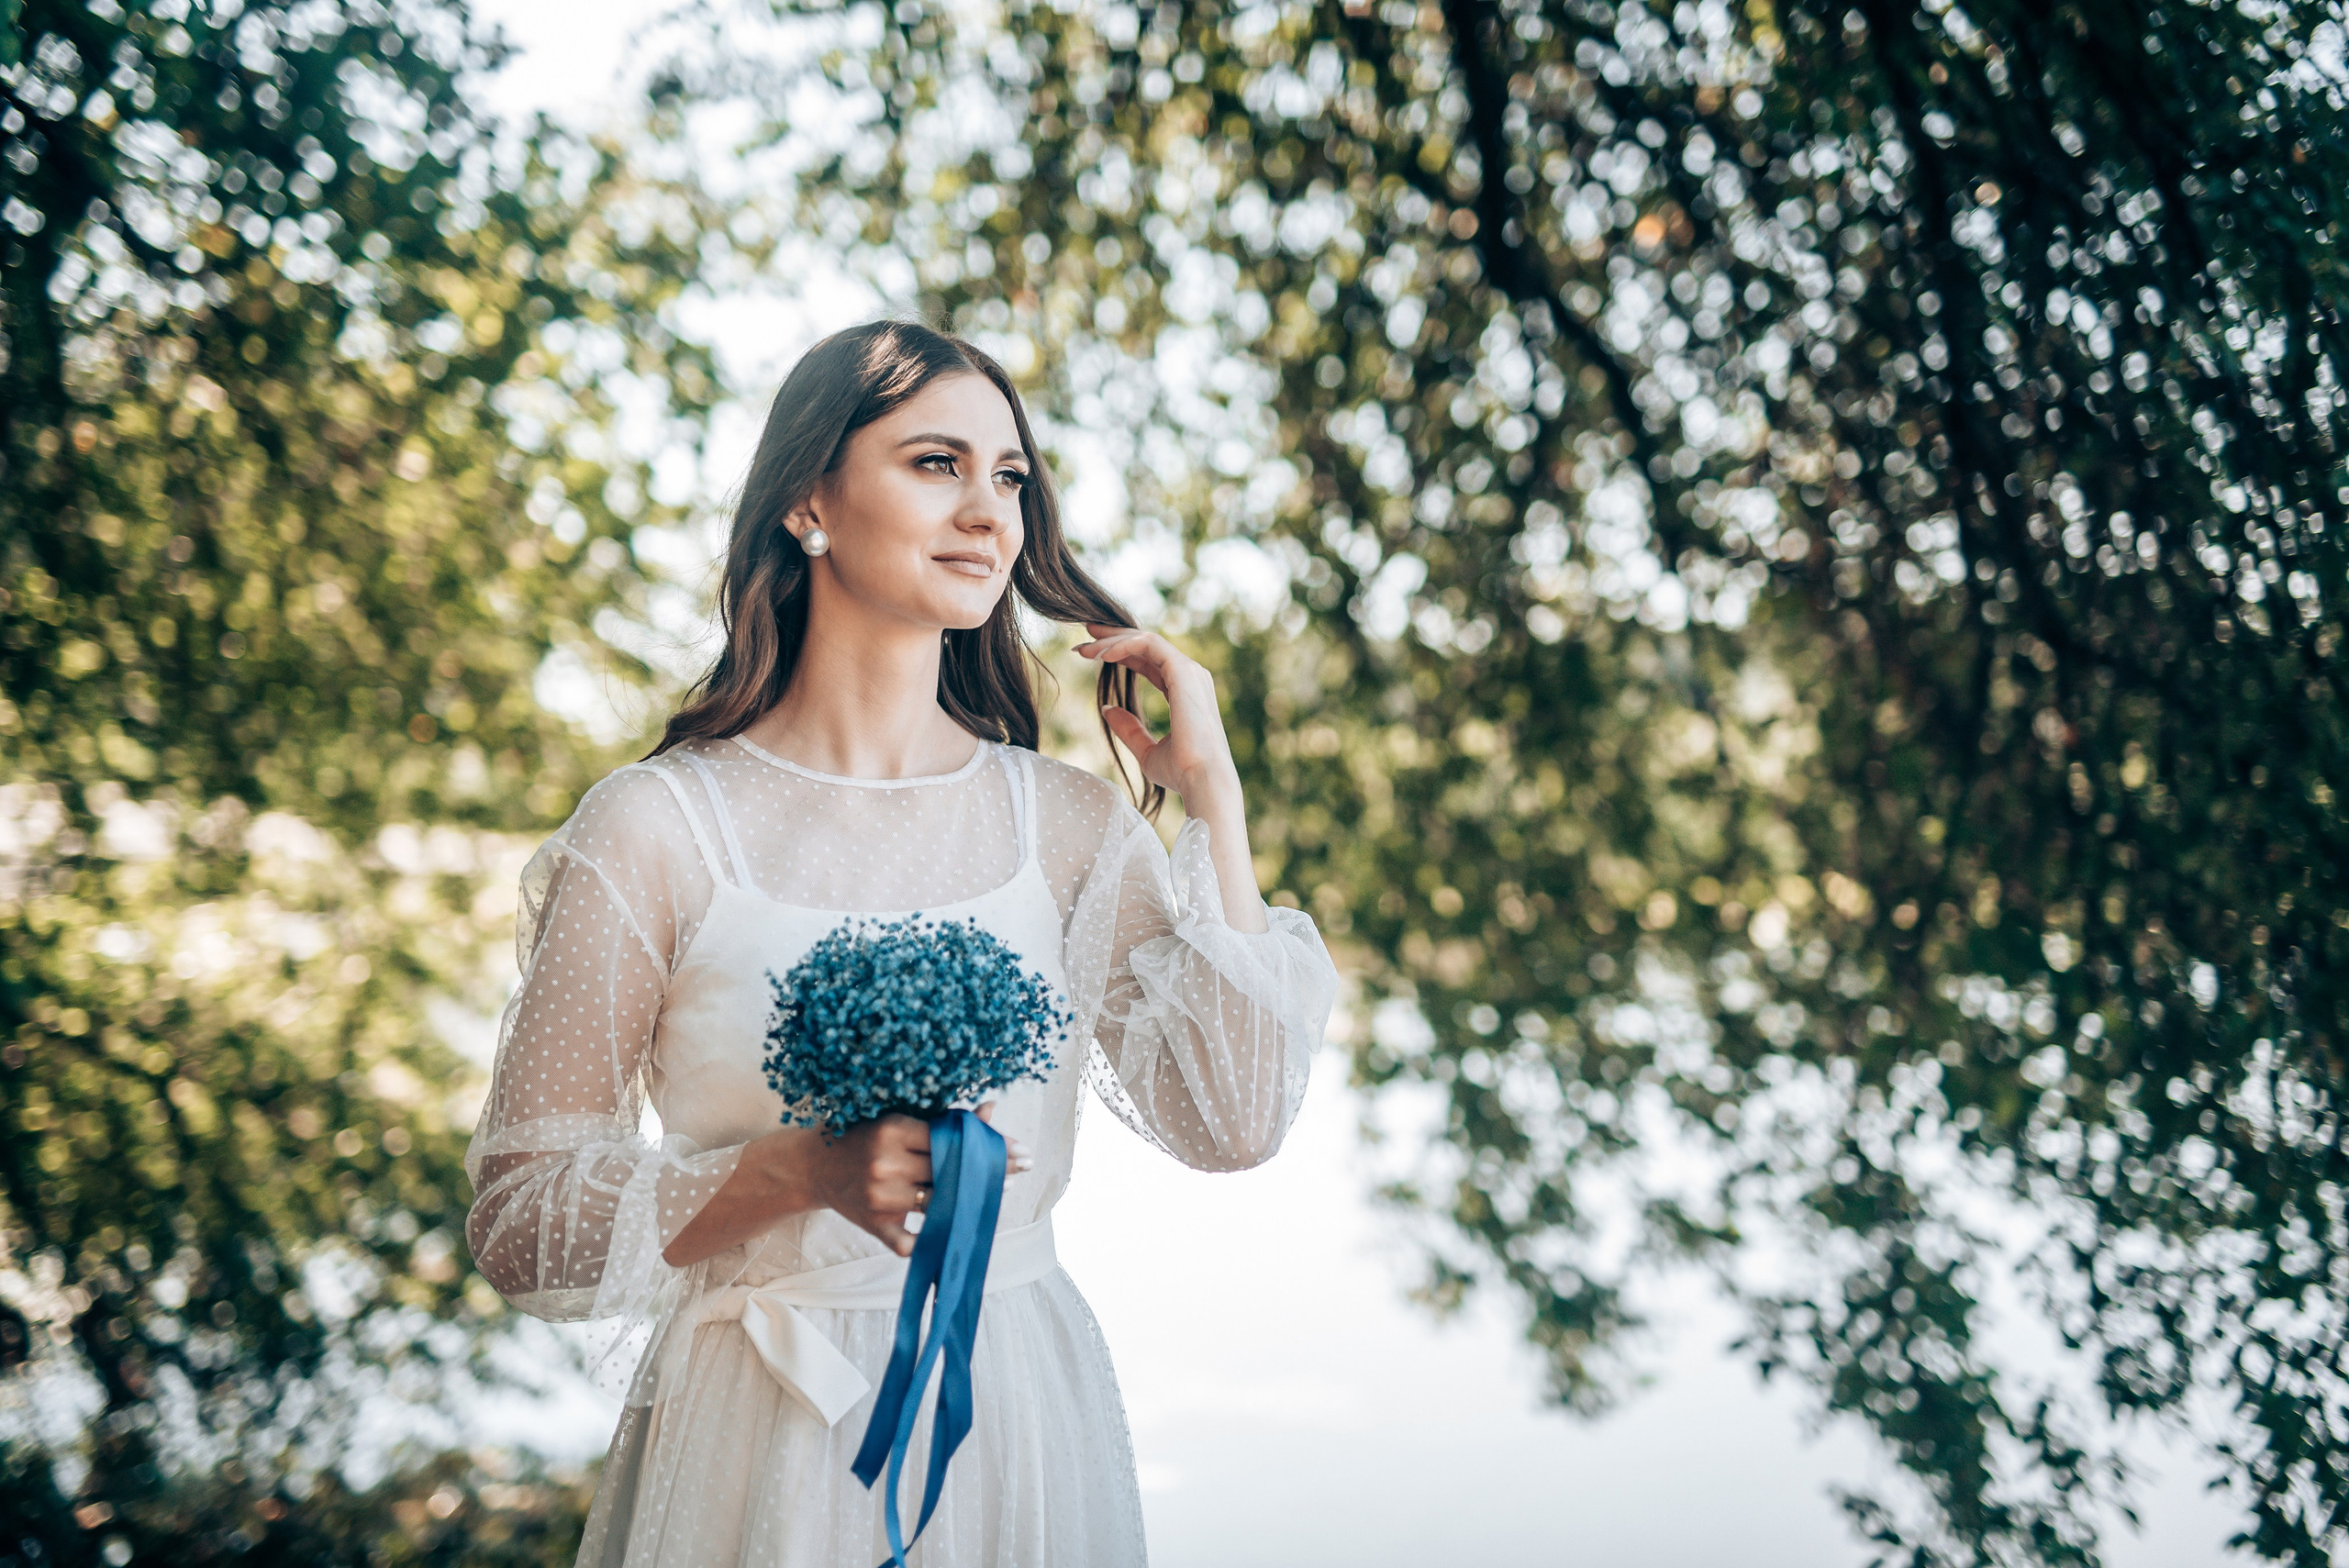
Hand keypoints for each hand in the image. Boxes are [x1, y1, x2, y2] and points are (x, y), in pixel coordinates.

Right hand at [810, 1101, 1030, 1257]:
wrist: (816, 1166)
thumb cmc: (864, 1137)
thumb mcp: (900, 1119)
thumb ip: (944, 1120)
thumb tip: (991, 1110)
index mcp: (893, 1130)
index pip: (952, 1140)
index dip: (988, 1145)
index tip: (1019, 1149)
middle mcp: (886, 1165)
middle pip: (950, 1172)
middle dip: (990, 1170)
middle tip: (1022, 1167)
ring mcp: (880, 1199)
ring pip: (938, 1205)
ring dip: (969, 1201)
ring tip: (994, 1193)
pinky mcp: (875, 1226)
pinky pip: (910, 1242)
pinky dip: (931, 1240)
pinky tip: (953, 1233)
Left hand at [1074, 624, 1242, 808]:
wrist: (1203, 779)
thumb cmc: (1181, 771)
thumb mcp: (1147, 750)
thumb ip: (1129, 729)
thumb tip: (1105, 708)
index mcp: (1184, 692)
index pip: (1149, 662)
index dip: (1120, 654)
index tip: (1089, 655)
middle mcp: (1190, 676)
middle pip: (1147, 645)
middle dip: (1113, 638)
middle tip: (1083, 638)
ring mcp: (1189, 671)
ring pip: (1146, 640)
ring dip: (1113, 641)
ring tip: (1084, 649)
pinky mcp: (1183, 671)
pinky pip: (1149, 644)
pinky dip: (1123, 645)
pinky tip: (1101, 654)